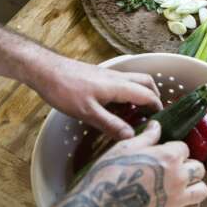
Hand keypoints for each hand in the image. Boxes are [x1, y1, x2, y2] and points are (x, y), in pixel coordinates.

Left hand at [28, 57, 162, 139]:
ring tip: (134, 114)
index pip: (148, 95)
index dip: (157, 108)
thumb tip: (132, 136)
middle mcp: (118, 77)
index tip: (160, 122)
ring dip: (140, 94)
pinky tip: (115, 107)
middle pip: (146, 82)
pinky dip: (127, 94)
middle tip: (151, 115)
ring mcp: (108, 75)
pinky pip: (122, 83)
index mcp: (119, 86)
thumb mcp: (88, 113)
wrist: (45, 70)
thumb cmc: (65, 90)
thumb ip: (111, 124)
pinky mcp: (99, 76)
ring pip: (134, 81)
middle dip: (153, 97)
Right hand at [37, 122, 206, 206]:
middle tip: (175, 169)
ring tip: (182, 185)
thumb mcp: (125, 148)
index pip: (184, 148)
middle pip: (198, 167)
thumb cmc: (109, 173)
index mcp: (169, 156)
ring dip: (194, 185)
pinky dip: (190, 205)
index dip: (174, 150)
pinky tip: (180, 200)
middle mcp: (179, 177)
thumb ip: (147, 136)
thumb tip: (157, 125)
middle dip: (188, 166)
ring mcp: (178, 198)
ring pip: (202, 189)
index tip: (164, 154)